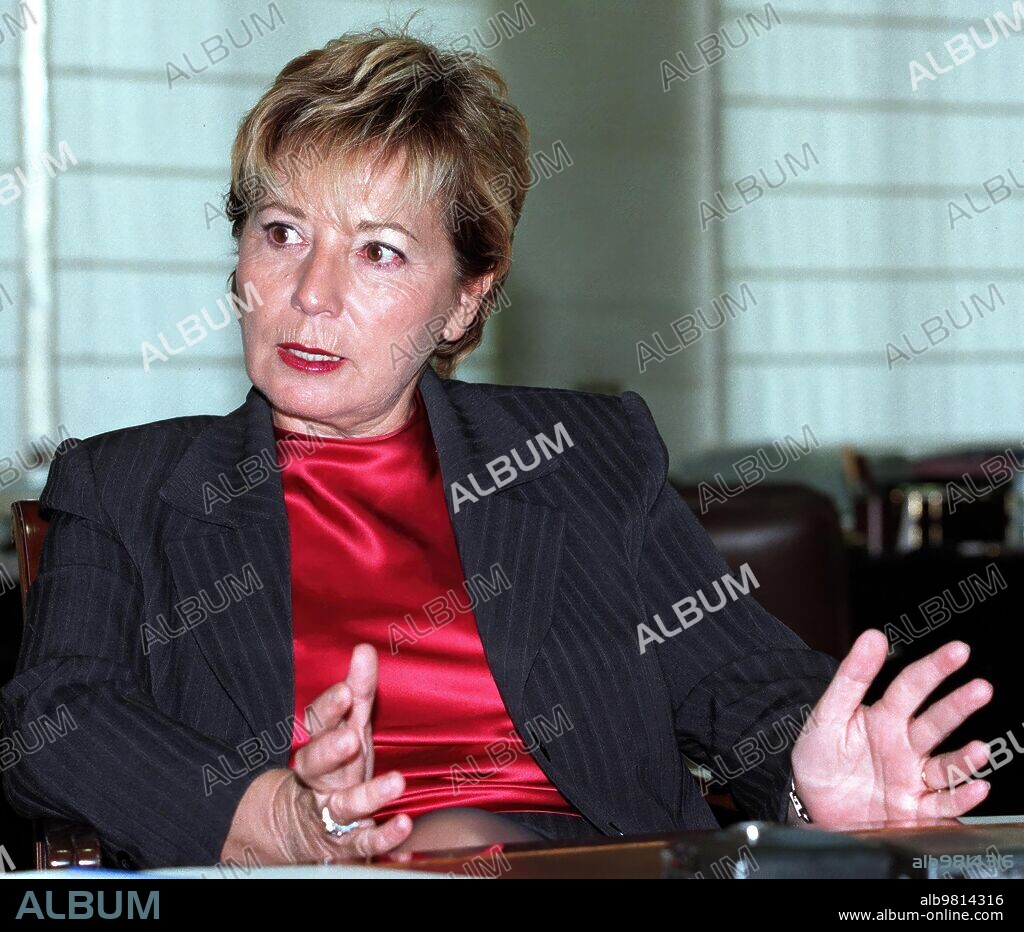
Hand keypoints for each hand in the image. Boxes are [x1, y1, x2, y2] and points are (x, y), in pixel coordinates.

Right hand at [222, 644, 412, 863]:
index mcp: (320, 747)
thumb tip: (364, 648)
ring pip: (344, 805)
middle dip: (331, 750)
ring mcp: (331, 814)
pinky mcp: (347, 845)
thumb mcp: (349, 727)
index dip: (329, 708)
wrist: (305, 832)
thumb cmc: (337, 768)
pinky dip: (383, 837)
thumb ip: (358, 691)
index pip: (317, 724)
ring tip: (397, 783)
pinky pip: (365, 843)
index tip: (346, 693)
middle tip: (351, 738)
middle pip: (316, 764)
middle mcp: (321, 781)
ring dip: (369, 795)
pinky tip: (404, 825)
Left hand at [790, 630, 993, 829]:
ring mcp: (911, 777)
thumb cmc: (820, 756)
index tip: (959, 651)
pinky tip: (975, 788)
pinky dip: (960, 798)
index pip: (912, 686)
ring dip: (964, 757)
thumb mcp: (827, 713)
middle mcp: (904, 745)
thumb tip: (873, 636)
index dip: (935, 667)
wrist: (811, 803)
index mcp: (885, 717)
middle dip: (959, 705)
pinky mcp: (913, 810)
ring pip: (945, 764)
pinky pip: (941, 804)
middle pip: (936, 722)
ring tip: (979, 749)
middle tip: (981, 689)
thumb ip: (851, 677)